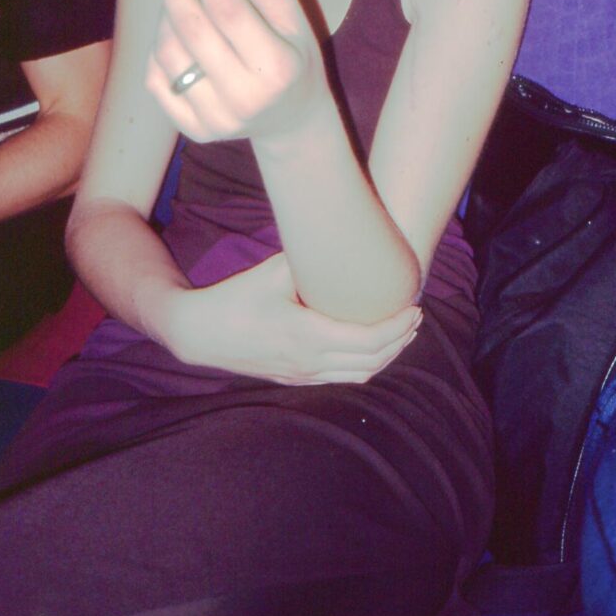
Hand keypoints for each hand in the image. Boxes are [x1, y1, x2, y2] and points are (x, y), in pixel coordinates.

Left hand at [145, 0, 326, 143]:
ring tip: (180, 3)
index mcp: (277, 66)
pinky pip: (156, 79)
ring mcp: (215, 119)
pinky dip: (159, 50)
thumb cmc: (292, 55)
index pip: (227, 7)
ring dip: (166, 16)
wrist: (291, 118)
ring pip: (167, 52)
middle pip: (190, 29)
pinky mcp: (193, 130)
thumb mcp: (292, 15)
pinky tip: (177, 39)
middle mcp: (244, 98)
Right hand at [166, 252, 421, 383]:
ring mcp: (302, 375)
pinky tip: (372, 348)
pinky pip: (341, 378)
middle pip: (372, 361)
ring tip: (402, 332)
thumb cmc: (237, 297)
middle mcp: (309, 362)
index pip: (370, 340)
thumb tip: (343, 236)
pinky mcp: (295, 378)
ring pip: (360, 374)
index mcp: (308, 336)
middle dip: (400, 340)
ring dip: (386, 356)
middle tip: (416, 316)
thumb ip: (310, 260)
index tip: (415, 307)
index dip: (398, 327)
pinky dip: (365, 365)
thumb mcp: (274, 272)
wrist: (199, 333)